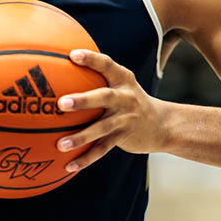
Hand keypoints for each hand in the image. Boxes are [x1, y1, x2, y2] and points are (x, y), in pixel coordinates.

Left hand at [56, 49, 165, 171]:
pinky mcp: (123, 137)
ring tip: (59, 145)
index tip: (72, 55)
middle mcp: (126, 97)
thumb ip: (97, 74)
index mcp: (123, 79)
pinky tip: (68, 166)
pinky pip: (102, 149)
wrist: (161, 124)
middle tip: (61, 103)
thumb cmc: (128, 99)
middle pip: (104, 97)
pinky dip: (85, 159)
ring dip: (80, 137)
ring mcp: (125, 119)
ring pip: (101, 128)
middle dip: (83, 100)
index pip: (107, 64)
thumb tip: (58, 66)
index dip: (91, 59)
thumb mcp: (120, 83)